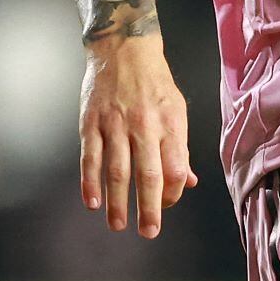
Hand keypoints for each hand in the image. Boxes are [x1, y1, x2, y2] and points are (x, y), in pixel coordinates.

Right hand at [78, 35, 197, 236]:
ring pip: (117, 171)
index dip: (172, 193)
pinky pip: (90, 157)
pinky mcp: (91, 122)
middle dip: (149, 209)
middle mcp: (144, 126)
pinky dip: (90, 181)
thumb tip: (189, 182)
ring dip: (116, 202)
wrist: (123, 48)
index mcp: (169, 124)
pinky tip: (91, 202)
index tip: (165, 205)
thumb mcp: (176, 110)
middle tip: (148, 232)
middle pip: (148, 175)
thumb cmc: (154, 83)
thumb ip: (180, 147)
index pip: (175, 169)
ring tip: (117, 224)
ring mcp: (115, 124)